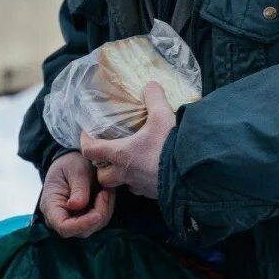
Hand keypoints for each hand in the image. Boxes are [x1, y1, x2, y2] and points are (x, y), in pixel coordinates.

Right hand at [40, 150, 114, 237]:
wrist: (73, 160)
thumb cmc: (71, 163)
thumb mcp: (76, 170)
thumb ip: (78, 188)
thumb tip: (76, 205)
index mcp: (51, 205)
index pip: (63, 226)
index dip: (81, 225)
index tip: (98, 214)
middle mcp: (60, 217)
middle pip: (80, 230)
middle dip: (98, 215)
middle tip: (105, 193)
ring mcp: (72, 219)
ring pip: (92, 227)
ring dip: (104, 211)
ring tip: (106, 190)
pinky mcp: (84, 217)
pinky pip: (98, 221)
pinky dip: (106, 209)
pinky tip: (106, 193)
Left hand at [81, 82, 175, 198]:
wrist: (193, 172)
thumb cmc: (170, 145)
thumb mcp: (162, 115)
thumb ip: (154, 97)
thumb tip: (150, 85)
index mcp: (121, 154)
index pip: (91, 151)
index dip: (85, 142)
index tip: (87, 134)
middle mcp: (126, 173)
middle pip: (102, 177)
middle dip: (102, 168)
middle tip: (109, 155)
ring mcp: (140, 187)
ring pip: (123, 185)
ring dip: (123, 175)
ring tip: (132, 162)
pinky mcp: (154, 194)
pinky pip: (141, 189)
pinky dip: (141, 181)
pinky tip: (151, 170)